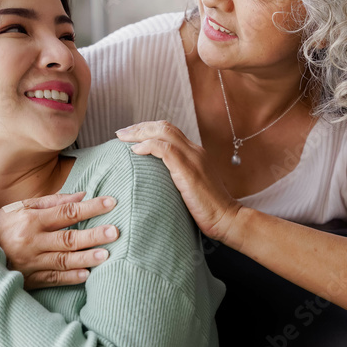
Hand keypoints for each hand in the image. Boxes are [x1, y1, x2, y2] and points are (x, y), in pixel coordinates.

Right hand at [0, 191, 119, 289]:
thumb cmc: (2, 225)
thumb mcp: (21, 208)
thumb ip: (52, 202)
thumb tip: (81, 195)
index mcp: (30, 220)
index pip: (66, 212)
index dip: (90, 208)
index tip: (111, 203)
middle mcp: (31, 241)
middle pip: (68, 238)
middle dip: (93, 235)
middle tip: (115, 232)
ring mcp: (30, 262)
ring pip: (63, 260)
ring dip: (86, 258)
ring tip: (106, 255)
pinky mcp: (29, 279)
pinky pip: (53, 279)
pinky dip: (70, 278)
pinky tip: (86, 275)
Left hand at [115, 121, 242, 242]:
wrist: (226, 219)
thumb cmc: (207, 210)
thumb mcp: (190, 188)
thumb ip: (176, 178)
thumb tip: (155, 181)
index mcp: (195, 153)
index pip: (170, 131)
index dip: (148, 130)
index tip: (130, 136)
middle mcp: (194, 151)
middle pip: (164, 127)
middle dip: (139, 127)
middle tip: (120, 133)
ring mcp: (193, 158)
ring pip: (163, 132)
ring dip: (139, 133)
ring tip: (122, 138)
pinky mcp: (189, 170)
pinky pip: (165, 149)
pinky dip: (148, 146)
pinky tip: (134, 151)